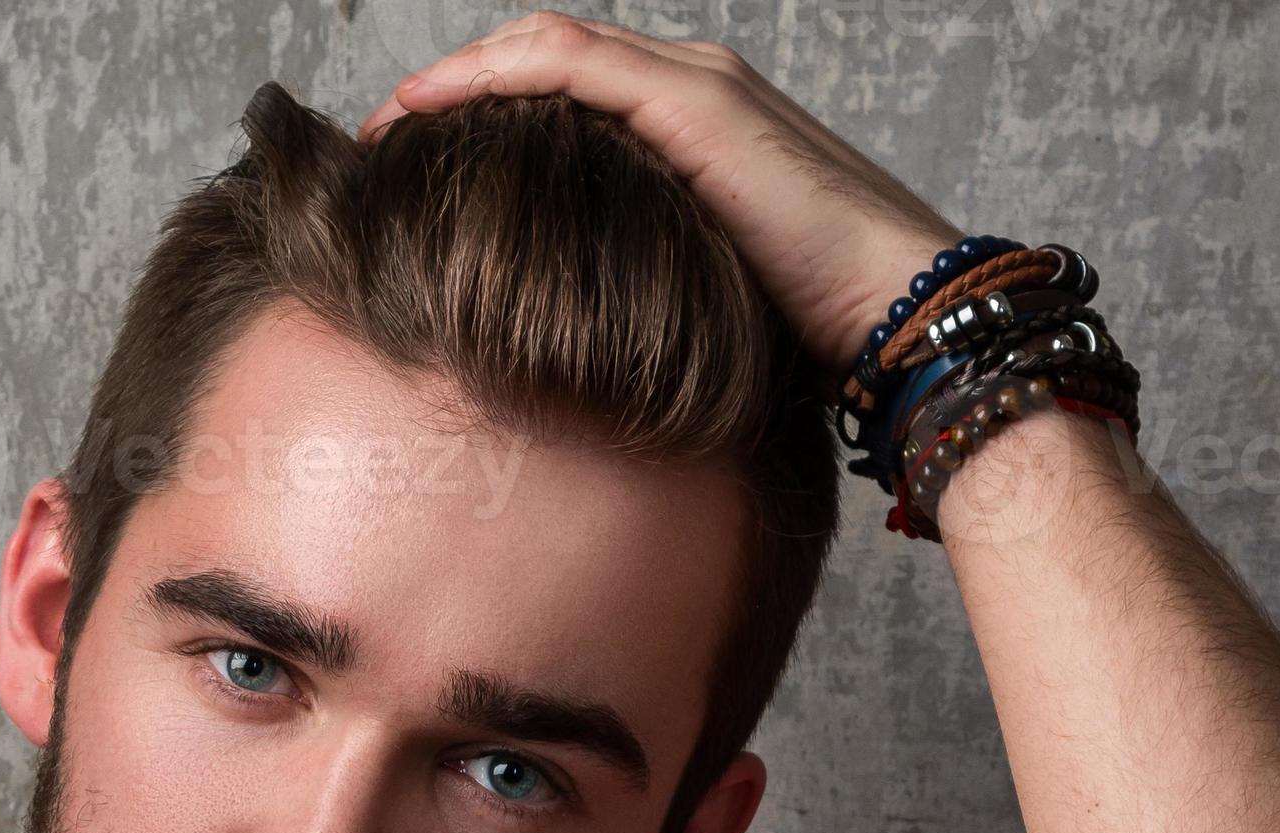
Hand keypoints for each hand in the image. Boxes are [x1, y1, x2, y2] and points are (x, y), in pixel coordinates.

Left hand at [360, 13, 963, 376]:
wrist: (898, 316)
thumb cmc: (810, 327)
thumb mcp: (690, 294)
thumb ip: (633, 280)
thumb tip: (556, 338)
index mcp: (689, 127)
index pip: (565, 93)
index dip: (483, 114)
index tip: (411, 166)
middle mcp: (691, 87)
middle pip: (544, 59)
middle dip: (456, 89)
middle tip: (380, 140)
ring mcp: (697, 87)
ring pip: (547, 47)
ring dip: (458, 77)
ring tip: (388, 123)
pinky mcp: (699, 105)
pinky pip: (570, 64)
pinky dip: (494, 74)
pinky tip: (432, 104)